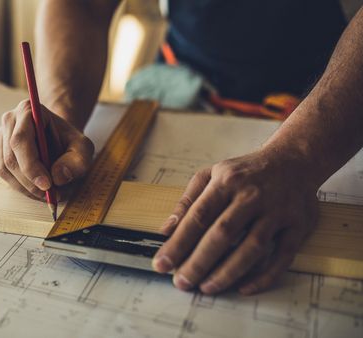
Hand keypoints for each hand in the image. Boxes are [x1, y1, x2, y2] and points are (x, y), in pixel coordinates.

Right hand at [0, 100, 93, 199]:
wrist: (59, 137)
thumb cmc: (69, 140)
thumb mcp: (83, 148)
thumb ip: (77, 161)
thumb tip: (58, 177)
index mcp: (28, 110)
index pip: (21, 140)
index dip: (31, 165)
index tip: (47, 185)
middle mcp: (9, 121)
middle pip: (11, 157)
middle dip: (30, 182)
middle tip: (51, 195)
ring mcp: (2, 137)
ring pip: (6, 169)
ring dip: (26, 187)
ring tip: (48, 194)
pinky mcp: (0, 152)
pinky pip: (5, 174)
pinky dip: (22, 187)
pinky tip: (38, 190)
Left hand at [152, 150, 318, 294]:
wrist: (293, 159)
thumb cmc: (245, 172)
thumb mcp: (211, 174)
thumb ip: (187, 202)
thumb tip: (166, 230)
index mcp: (226, 182)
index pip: (198, 216)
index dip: (179, 242)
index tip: (162, 263)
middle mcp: (252, 195)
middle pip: (223, 234)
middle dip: (199, 262)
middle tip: (182, 282)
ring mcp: (277, 211)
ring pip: (252, 247)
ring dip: (228, 272)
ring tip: (207, 287)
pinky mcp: (298, 225)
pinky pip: (282, 256)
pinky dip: (264, 275)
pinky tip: (244, 287)